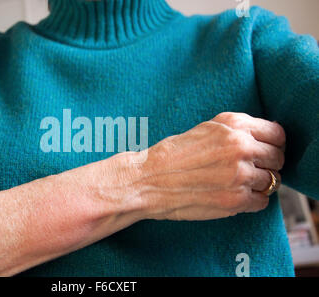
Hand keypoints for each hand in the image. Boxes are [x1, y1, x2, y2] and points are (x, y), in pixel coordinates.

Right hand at [132, 112, 284, 220]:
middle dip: (267, 165)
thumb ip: (236, 132)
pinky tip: (234, 196)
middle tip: (250, 170)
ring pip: (272, 181)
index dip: (273, 144)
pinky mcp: (235, 200)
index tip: (265, 152)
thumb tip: (264, 142)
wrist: (147, 179)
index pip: (277, 134)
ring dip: (258, 184)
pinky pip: (262, 201)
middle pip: (278, 158)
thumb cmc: (171, 155)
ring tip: (237, 184)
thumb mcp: (205, 129)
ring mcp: (239, 174)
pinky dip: (252, 201)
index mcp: (233, 124)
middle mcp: (240, 146)